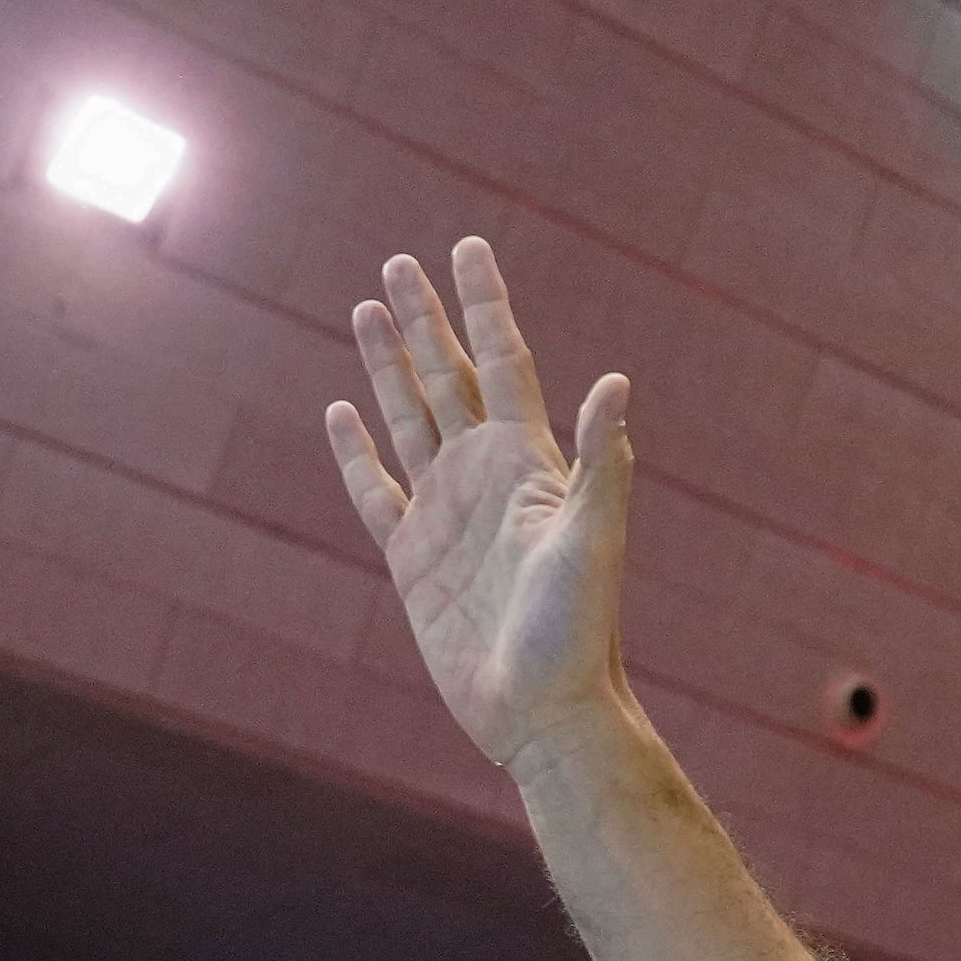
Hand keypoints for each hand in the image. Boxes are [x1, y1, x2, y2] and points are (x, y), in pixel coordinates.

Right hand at [328, 240, 639, 779]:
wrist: (544, 713)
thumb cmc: (578, 633)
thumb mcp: (593, 542)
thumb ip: (601, 463)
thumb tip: (618, 385)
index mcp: (530, 467)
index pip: (504, 366)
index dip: (486, 307)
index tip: (469, 247)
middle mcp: (487, 480)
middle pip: (448, 379)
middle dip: (426, 320)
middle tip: (400, 261)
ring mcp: (446, 514)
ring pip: (409, 419)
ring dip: (389, 365)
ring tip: (368, 307)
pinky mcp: (412, 557)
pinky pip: (376, 489)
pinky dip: (357, 450)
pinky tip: (343, 411)